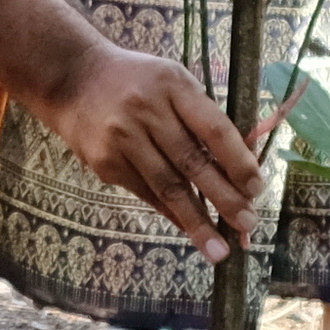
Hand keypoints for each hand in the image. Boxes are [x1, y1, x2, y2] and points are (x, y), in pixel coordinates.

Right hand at [37, 46, 258, 258]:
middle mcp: (147, 111)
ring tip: (219, 250)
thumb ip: (201, 115)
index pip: (213, 128)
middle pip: (192, 162)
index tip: (256, 189)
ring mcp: (123, 139)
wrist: (72, 79)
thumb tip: (237, 167)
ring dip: (197, 221)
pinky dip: (171, 213)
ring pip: (168, 187)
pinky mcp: (105, 162)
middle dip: (224, 199)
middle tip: (248, 225)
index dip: (238, 161)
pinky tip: (190, 228)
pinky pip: (146, 193)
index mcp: (173, 86)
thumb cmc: (136, 82)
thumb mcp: (172, 82)